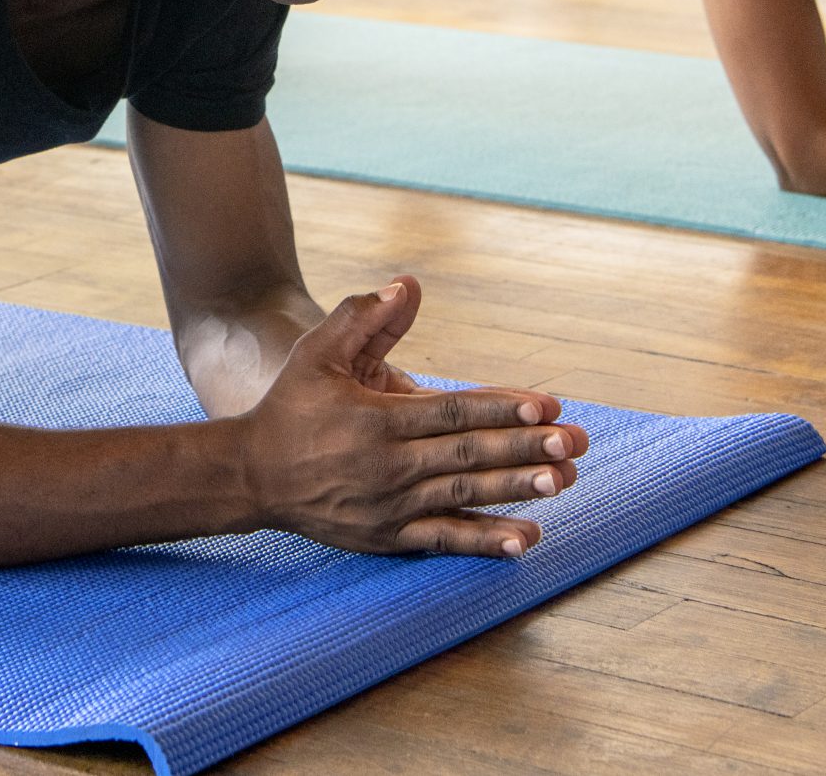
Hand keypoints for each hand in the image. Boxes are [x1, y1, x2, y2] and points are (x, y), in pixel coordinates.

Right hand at [232, 276, 588, 557]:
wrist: (250, 477)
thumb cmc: (289, 407)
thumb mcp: (317, 353)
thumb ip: (363, 318)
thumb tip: (407, 283)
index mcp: (377, 419)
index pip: (452, 412)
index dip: (501, 408)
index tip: (546, 405)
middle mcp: (388, 466)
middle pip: (468, 456)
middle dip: (525, 448)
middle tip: (575, 442)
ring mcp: (390, 507)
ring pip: (464, 497)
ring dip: (517, 489)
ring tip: (565, 481)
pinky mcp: (388, 537)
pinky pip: (444, 541)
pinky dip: (486, 542)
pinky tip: (527, 537)